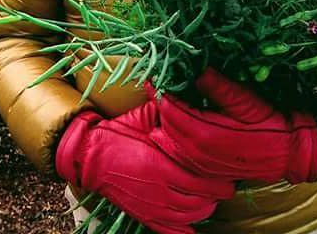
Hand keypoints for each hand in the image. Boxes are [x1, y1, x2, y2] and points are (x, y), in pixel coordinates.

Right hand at [55, 102, 234, 233]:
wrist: (90, 155)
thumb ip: (168, 111)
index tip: (226, 171)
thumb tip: (188, 97)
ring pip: (192, 217)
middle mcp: (160, 190)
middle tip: (222, 183)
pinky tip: (193, 219)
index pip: (203, 181)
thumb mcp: (144, 116)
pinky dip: (188, 229)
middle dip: (216, 193)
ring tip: (209, 196)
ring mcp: (153, 207)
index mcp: (161, 165)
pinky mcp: (146, 217)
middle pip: (203, 201)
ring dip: (205, 208)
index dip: (219, 179)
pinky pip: (175, 233)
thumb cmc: (117, 134)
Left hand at [149, 68, 316, 184]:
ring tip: (168, 95)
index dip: (160, 90)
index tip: (154, 74)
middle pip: (166, 121)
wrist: (289, 155)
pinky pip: (180, 148)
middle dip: (162, 100)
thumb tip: (198, 71)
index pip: (170, 108)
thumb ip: (220, 88)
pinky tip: (181, 117)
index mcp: (206, 133)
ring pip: (170, 135)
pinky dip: (175, 131)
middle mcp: (198, 151)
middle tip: (159, 81)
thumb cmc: (271, 126)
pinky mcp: (205, 167)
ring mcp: (200, 162)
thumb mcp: (248, 102)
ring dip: (167, 116)